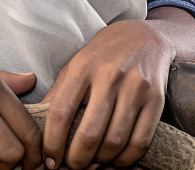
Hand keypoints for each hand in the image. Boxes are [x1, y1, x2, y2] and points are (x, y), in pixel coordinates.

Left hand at [40, 20, 173, 169]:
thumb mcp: (76, 65)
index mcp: (83, 66)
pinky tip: (116, 159)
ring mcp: (135, 87)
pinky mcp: (156, 99)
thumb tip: (38, 125)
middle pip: (89, 132)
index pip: (61, 112)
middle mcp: (109, 75)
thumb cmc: (103, 55)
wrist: (144, 37)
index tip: (50, 160)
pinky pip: (140, 141)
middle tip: (73, 166)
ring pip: (115, 141)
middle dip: (78, 159)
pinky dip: (126, 159)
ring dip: (101, 161)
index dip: (52, 142)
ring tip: (93, 163)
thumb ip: (59, 94)